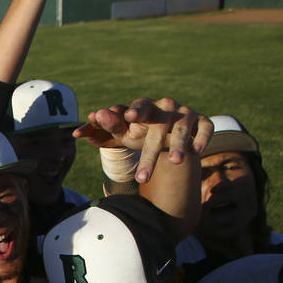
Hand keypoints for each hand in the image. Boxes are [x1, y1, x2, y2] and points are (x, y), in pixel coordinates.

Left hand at [74, 97, 212, 182]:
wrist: (169, 135)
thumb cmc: (139, 133)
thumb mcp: (122, 134)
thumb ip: (104, 131)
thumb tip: (76, 132)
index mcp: (145, 107)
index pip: (139, 106)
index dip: (135, 111)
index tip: (129, 117)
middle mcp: (166, 107)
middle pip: (159, 126)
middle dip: (152, 150)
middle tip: (143, 175)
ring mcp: (185, 113)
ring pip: (183, 127)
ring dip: (180, 144)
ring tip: (175, 162)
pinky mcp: (203, 121)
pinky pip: (206, 127)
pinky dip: (202, 138)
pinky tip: (196, 152)